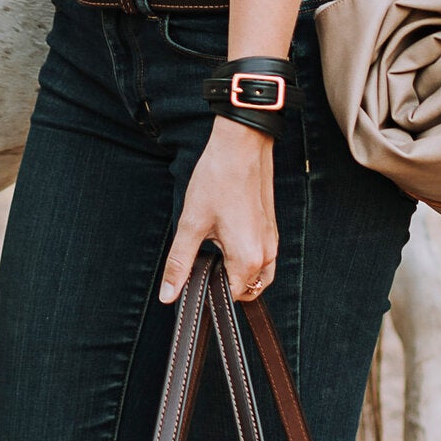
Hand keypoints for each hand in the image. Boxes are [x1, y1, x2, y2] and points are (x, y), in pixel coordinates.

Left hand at [160, 117, 277, 305]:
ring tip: (214, 253)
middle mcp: (267, 254)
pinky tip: (226, 238)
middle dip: (226, 285)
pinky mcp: (271, 227)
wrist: (241, 145)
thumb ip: (180, 263)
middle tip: (202, 264)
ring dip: (238, 273)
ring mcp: (272, 240)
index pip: (231, 296)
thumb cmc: (217, 180)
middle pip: (248, 289)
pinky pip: (263, 256)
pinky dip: (247, 258)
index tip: (193, 277)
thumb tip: (169, 294)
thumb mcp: (191, 224)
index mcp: (248, 258)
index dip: (210, 292)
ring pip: (259, 274)